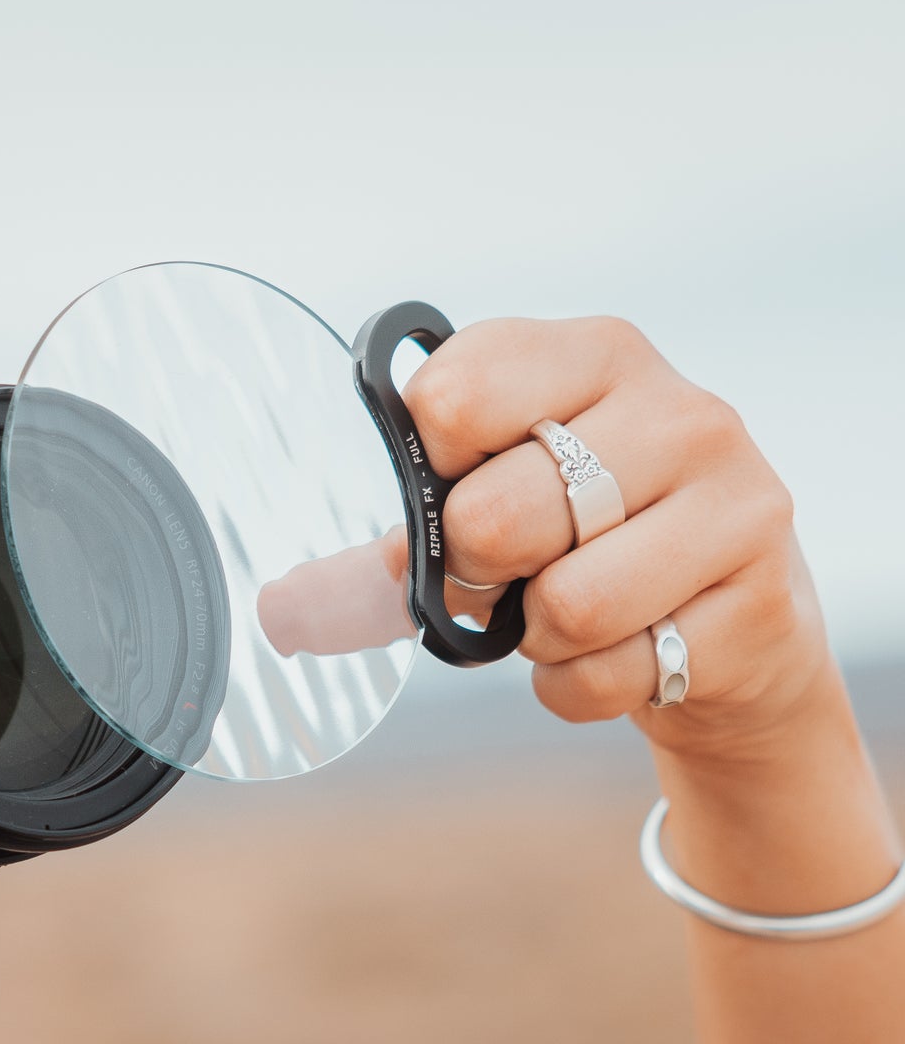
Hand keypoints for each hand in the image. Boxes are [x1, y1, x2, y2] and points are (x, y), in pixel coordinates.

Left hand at [403, 316, 826, 772]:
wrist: (733, 626)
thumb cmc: (588, 545)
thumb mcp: (496, 506)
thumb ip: (397, 539)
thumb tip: (283, 608)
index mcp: (595, 356)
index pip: (453, 396)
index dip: (431, 465)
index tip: (460, 484)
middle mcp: (678, 412)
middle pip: (495, 515)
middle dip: (479, 570)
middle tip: (512, 569)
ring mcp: (736, 502)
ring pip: (564, 606)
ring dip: (540, 638)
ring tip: (573, 611)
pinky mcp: (759, 601)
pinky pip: (609, 674)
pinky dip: (582, 688)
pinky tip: (623, 652)